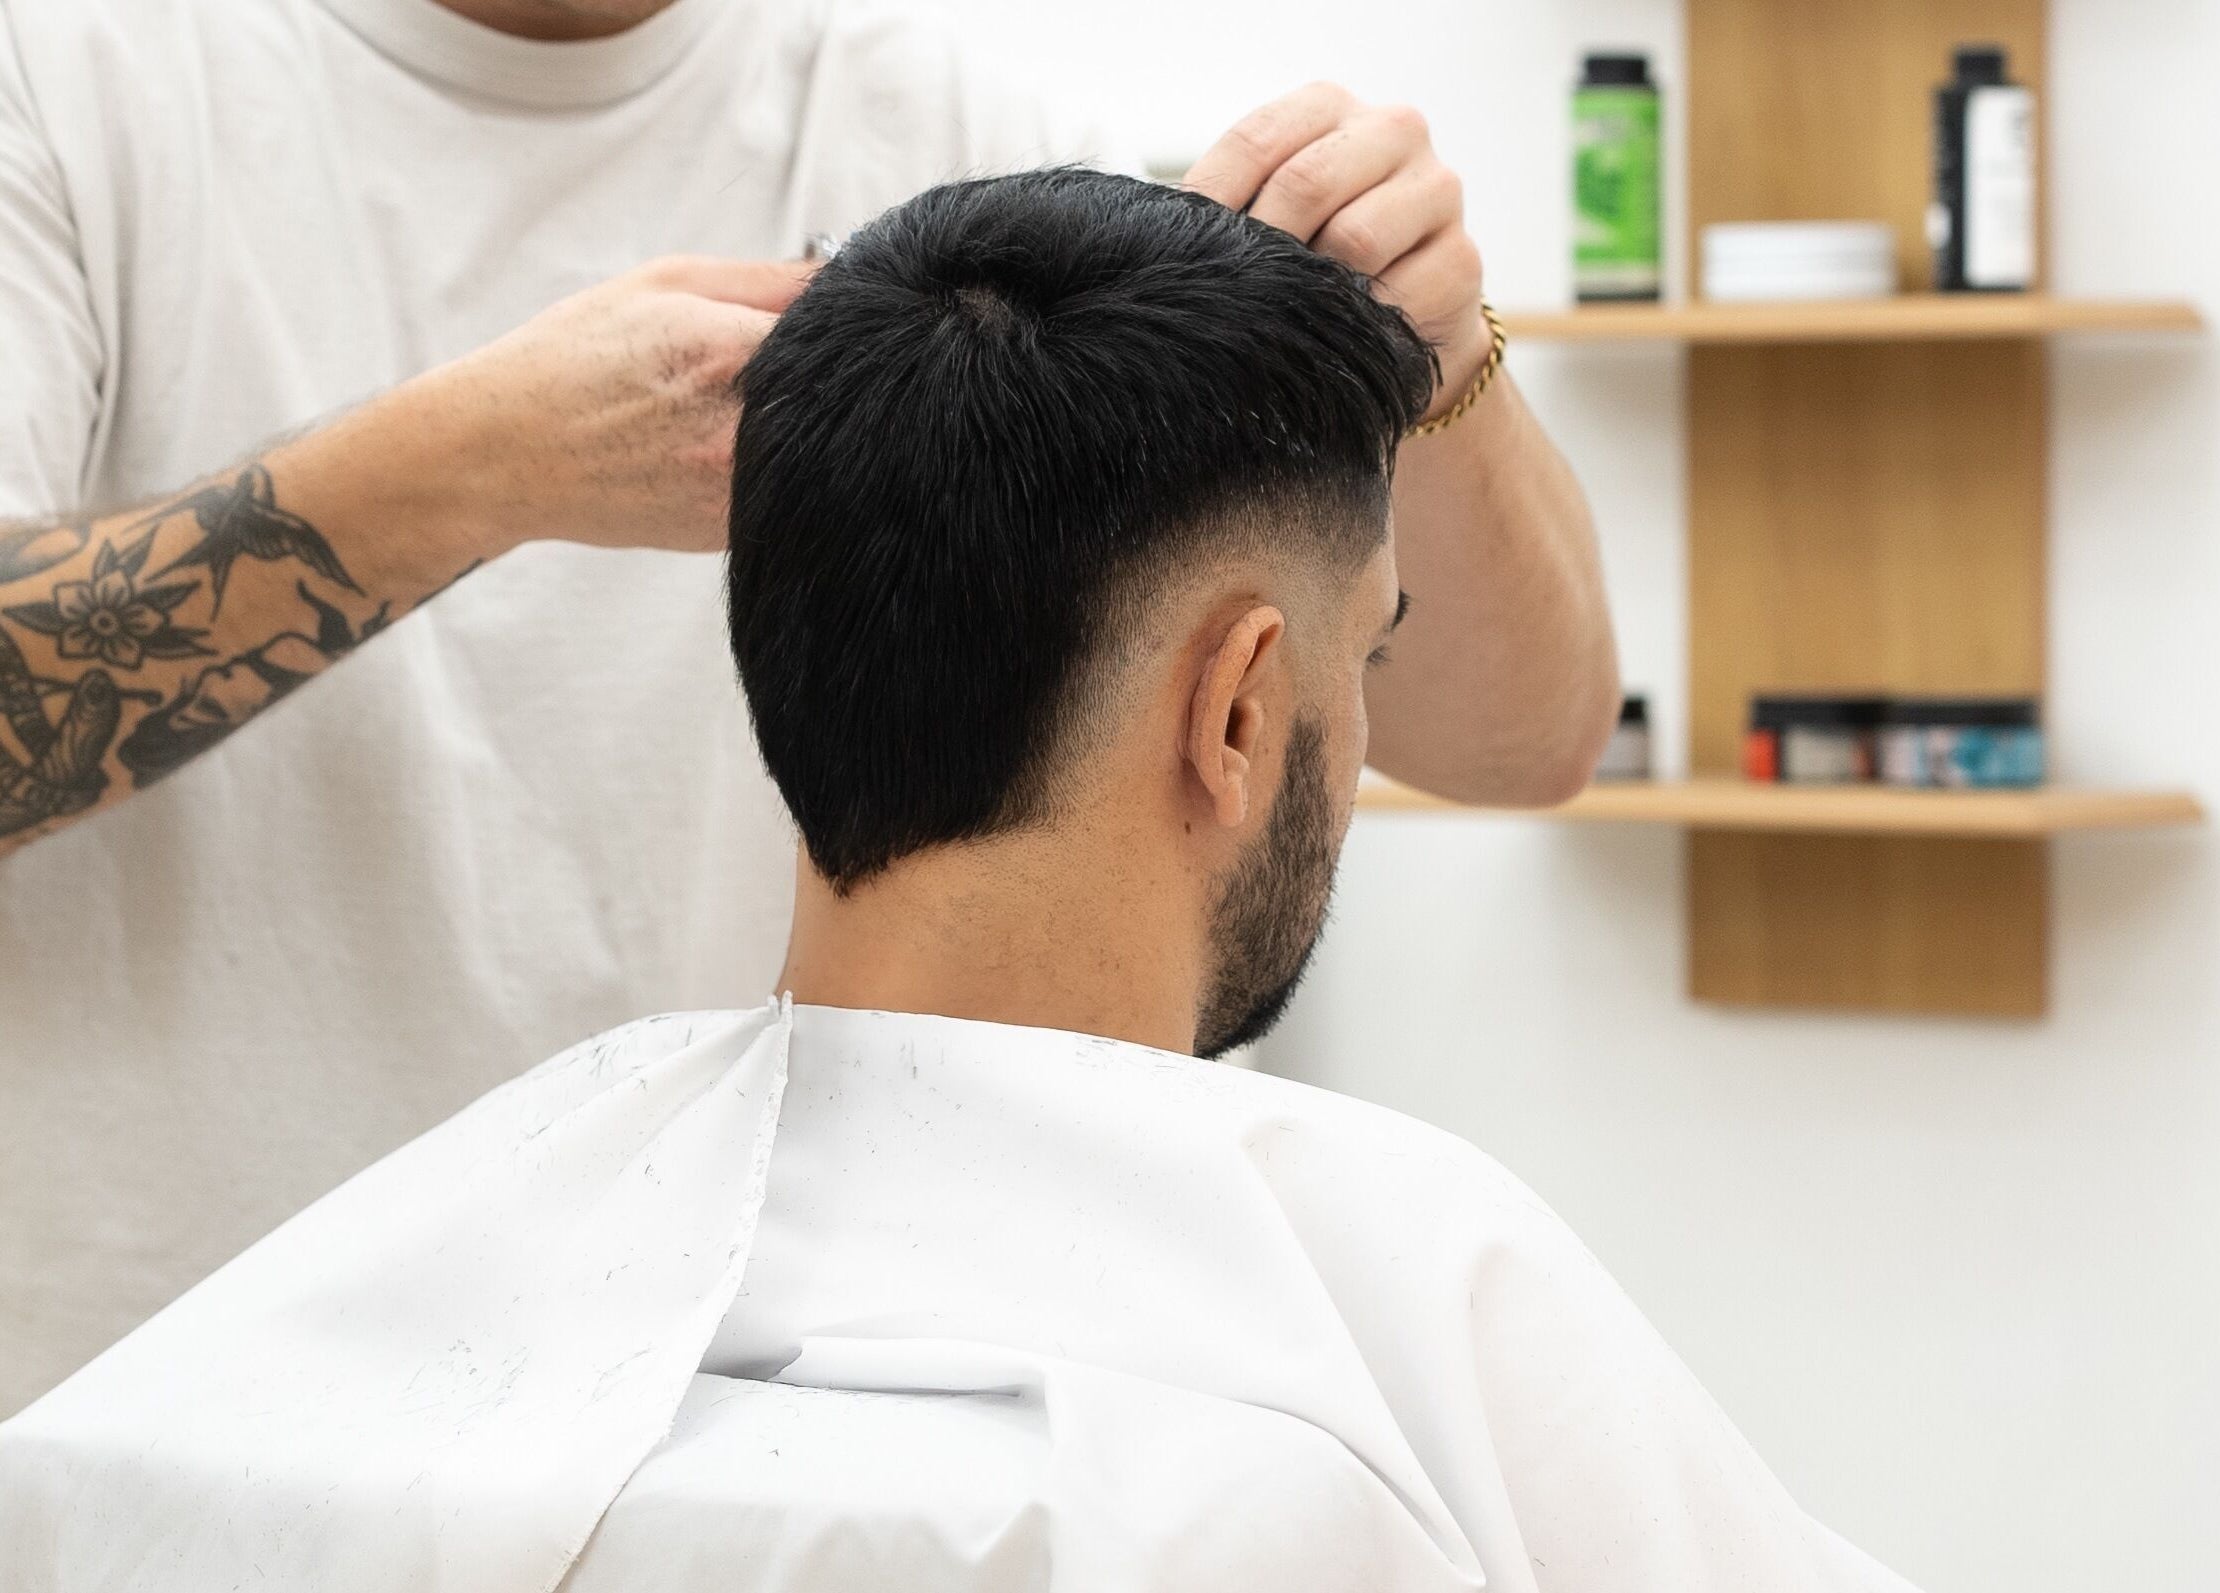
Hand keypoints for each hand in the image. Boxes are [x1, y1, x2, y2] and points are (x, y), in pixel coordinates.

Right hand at [401, 256, 813, 557]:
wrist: (504, 454)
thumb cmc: (574, 359)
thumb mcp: (664, 285)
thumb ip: (767, 280)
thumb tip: (850, 275)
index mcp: (729, 352)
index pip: (844, 336)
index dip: (850, 327)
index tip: (841, 323)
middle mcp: (742, 430)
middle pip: (842, 398)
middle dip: (833, 379)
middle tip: (786, 367)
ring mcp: (738, 491)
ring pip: (818, 450)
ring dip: (808, 427)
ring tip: (733, 407)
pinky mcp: (731, 533)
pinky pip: (787, 492)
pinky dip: (779, 468)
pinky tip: (725, 448)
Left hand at [1186, 85, 1484, 418]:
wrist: (1403, 315)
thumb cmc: (1319, 256)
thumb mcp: (1273, 214)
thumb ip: (1234, 207)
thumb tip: (1175, 236)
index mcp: (1330, 107)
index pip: (1256, 141)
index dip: (1213, 202)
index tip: (1186, 252)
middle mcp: (1392, 131)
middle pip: (1307, 183)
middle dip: (1265, 248)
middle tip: (1236, 294)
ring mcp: (1437, 190)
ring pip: (1356, 238)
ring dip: (1314, 288)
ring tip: (1293, 314)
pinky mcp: (1462, 257)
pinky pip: (1397, 295)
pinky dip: (1361, 323)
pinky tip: (1343, 334)